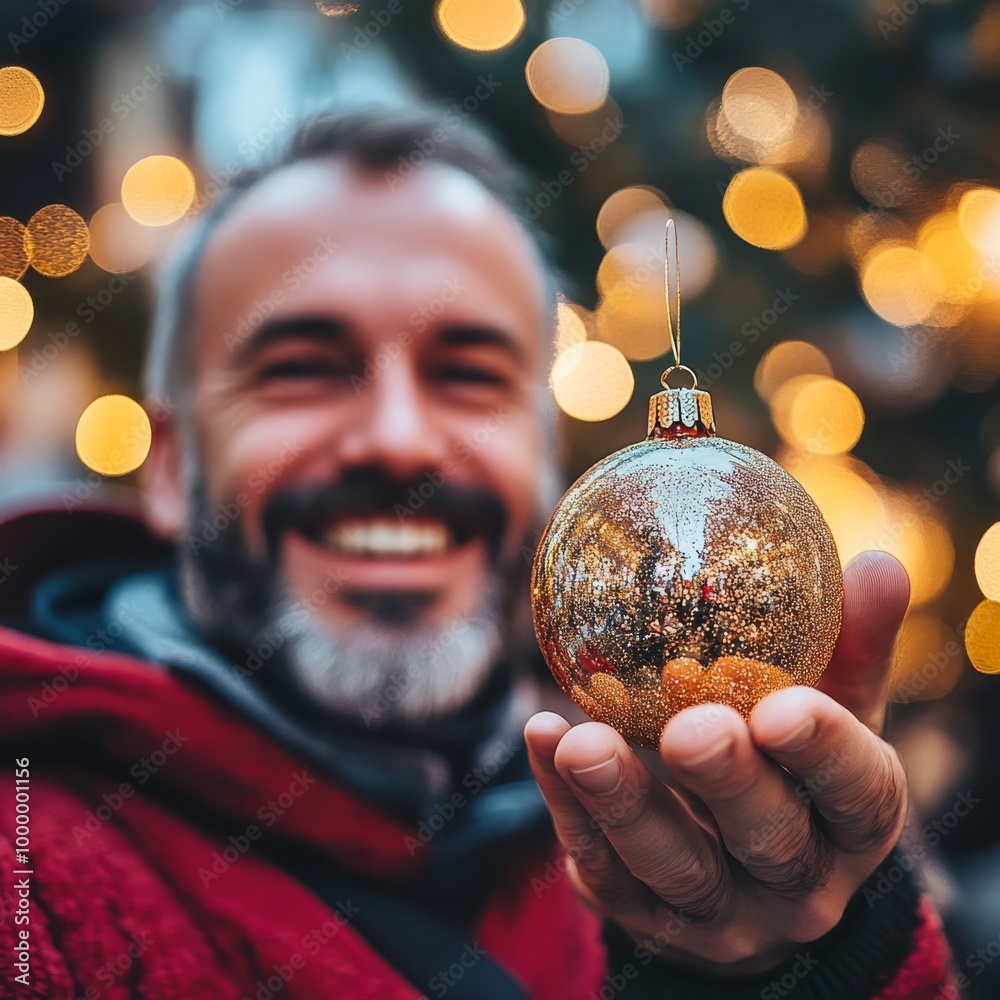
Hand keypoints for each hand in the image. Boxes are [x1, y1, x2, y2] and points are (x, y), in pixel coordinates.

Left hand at [524, 551, 909, 976]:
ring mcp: (721, 916)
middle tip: (687, 730)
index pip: (856, 793)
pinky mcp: (647, 922)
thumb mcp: (836, 708)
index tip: (780, 707)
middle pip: (768, 840)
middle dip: (726, 783)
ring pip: (674, 868)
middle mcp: (797, 884)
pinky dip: (566, 808)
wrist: (753, 877)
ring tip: (580, 745)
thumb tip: (876, 564)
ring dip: (623, 806)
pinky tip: (544, 739)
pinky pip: (602, 870)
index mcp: (854, 822)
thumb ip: (851, 643)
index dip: (824, 752)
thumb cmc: (795, 766)